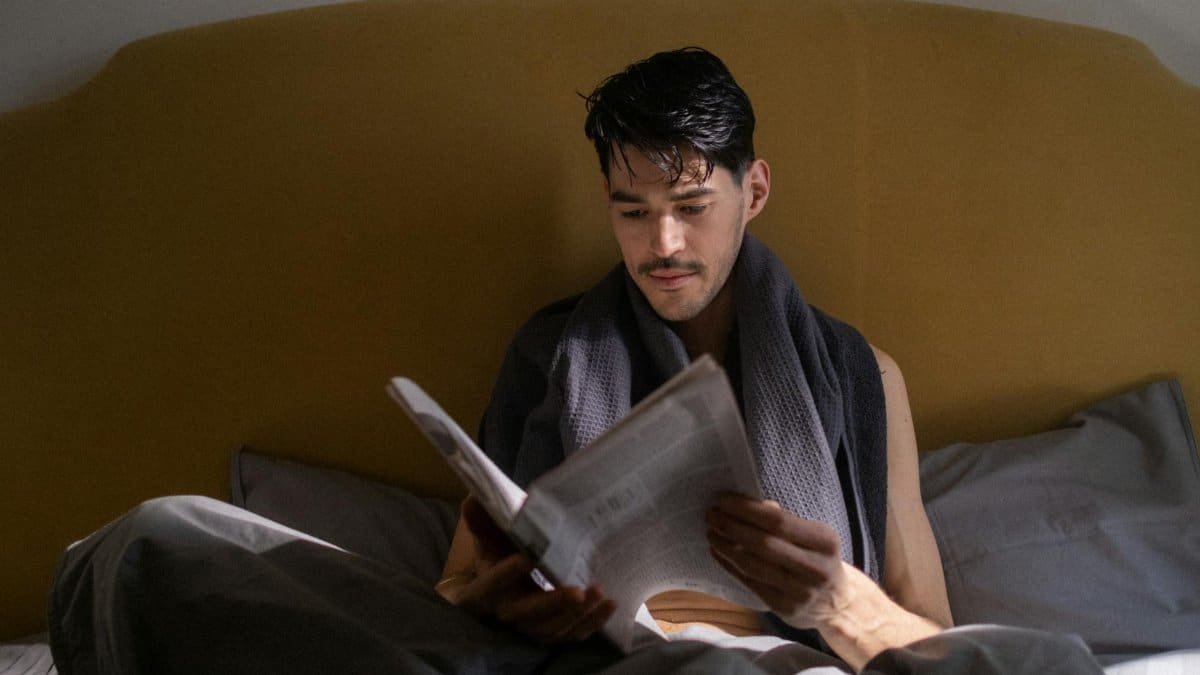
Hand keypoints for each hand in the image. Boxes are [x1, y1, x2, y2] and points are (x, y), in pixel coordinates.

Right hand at [455, 495, 615, 642]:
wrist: (509, 579)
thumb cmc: (500, 552)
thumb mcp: (489, 536)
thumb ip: (483, 520)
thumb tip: (473, 500)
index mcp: (486, 588)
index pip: (491, 584)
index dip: (505, 574)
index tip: (526, 558)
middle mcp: (507, 611)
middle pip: (527, 613)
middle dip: (554, 603)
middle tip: (577, 591)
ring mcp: (531, 625)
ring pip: (553, 628)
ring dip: (578, 614)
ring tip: (599, 592)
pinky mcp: (552, 630)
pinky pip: (572, 633)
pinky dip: (592, 622)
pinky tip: (610, 604)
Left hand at [706, 493, 852, 629]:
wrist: (836, 604)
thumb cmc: (819, 560)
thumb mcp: (813, 536)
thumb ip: (784, 521)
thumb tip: (746, 505)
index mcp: (824, 541)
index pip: (778, 522)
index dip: (747, 510)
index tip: (724, 500)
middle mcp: (814, 567)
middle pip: (763, 543)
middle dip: (732, 526)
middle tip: (711, 514)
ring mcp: (799, 591)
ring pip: (752, 565)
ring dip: (726, 546)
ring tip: (711, 532)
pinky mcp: (784, 608)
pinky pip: (749, 582)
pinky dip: (729, 565)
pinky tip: (718, 551)